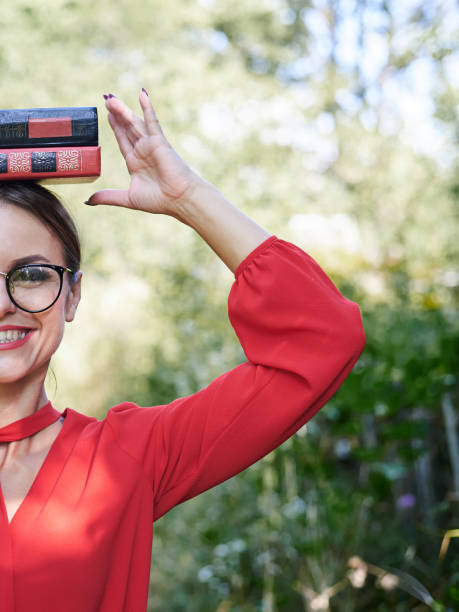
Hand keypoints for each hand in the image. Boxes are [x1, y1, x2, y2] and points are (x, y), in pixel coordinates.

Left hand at [86, 90, 201, 214]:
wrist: (178, 200)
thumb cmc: (159, 200)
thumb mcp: (127, 198)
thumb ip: (108, 196)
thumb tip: (89, 200)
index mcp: (136, 163)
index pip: (123, 140)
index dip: (115, 127)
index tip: (107, 114)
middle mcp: (143, 151)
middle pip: (127, 128)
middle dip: (116, 114)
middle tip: (106, 99)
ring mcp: (151, 145)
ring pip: (134, 123)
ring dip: (123, 110)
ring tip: (110, 98)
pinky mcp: (159, 141)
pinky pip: (152, 122)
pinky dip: (147, 108)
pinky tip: (141, 94)